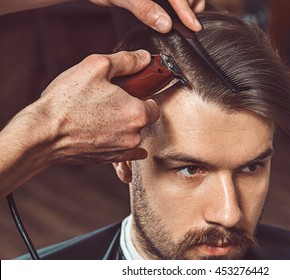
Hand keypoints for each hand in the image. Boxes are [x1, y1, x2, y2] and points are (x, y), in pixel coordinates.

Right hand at [37, 49, 158, 162]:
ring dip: (121, 125)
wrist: (43, 133)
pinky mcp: (109, 159)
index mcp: (137, 113)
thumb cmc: (67, 100)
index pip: (154, 105)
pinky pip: (124, 152)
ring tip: (97, 114)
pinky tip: (105, 133)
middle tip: (108, 100)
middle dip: (129, 109)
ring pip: (131, 134)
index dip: (142, 96)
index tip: (129, 92)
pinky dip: (118, 142)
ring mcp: (122, 150)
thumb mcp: (96, 67)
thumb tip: (145, 58)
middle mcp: (134, 135)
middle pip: (141, 119)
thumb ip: (126, 61)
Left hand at [90, 0, 204, 32]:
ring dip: (186, 3)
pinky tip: (175, 13)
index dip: (186, 9)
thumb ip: (144, 9)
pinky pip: (172, 0)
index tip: (194, 26)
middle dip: (190, 4)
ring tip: (184, 17)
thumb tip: (165, 24)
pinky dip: (178, 4)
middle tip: (189, 22)